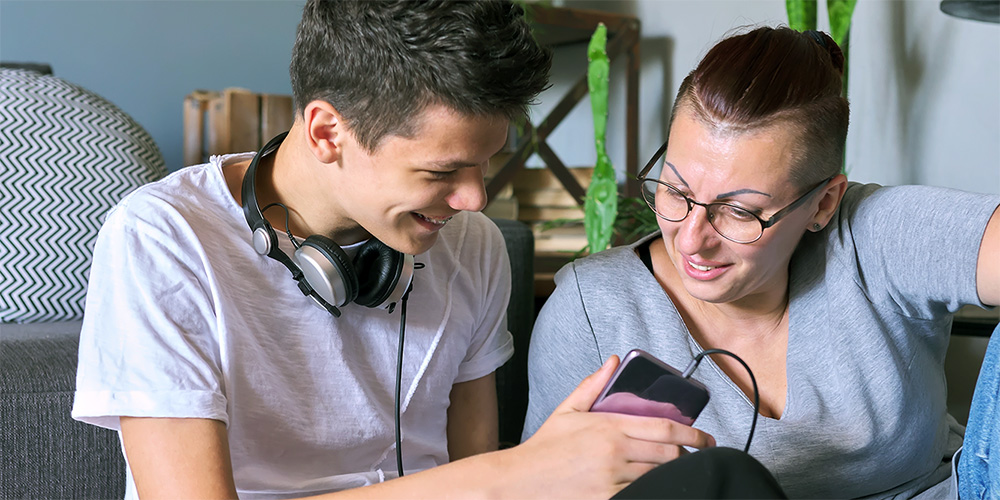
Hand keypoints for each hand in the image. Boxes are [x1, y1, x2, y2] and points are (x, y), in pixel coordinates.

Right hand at [506, 356, 715, 498]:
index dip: (691, 433)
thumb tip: (613, 361)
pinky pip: (641, 493)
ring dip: (672, 472)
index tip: (705, 437)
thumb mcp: (568, 409)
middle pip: (669, 454)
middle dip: (687, 454)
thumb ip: (593, 385)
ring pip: (659, 476)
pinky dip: (652, 487)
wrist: (522, 480)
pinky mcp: (607, 498)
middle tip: (696, 453)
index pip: (663, 427)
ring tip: (677, 468)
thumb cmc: (546, 446)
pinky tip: (655, 484)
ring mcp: (612, 477)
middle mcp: (615, 452)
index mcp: (609, 426)